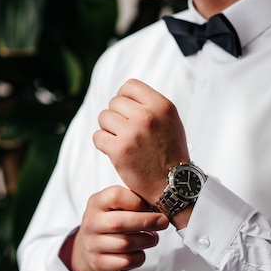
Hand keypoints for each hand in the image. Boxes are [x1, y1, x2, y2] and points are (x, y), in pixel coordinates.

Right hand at [67, 186, 169, 270]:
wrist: (88, 246)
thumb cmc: (110, 221)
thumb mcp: (114, 204)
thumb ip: (133, 199)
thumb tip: (160, 201)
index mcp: (97, 202)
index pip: (116, 196)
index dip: (137, 201)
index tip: (150, 205)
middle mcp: (92, 223)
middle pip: (120, 222)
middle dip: (147, 222)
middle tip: (163, 222)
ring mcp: (93, 245)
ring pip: (125, 244)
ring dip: (146, 240)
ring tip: (153, 237)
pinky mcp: (99, 263)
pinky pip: (126, 261)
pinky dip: (139, 257)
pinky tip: (140, 251)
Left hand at [94, 79, 189, 204]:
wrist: (173, 184)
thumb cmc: (171, 153)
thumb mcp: (170, 121)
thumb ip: (151, 105)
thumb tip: (125, 95)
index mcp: (162, 106)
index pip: (130, 86)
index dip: (124, 98)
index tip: (127, 112)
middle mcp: (148, 116)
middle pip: (114, 102)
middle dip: (116, 117)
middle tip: (126, 132)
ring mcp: (133, 133)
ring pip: (103, 118)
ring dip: (108, 130)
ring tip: (122, 141)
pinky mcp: (120, 150)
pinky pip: (98, 136)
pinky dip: (103, 144)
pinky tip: (115, 151)